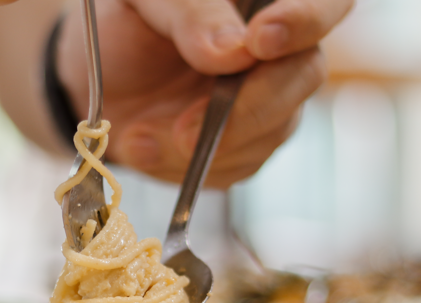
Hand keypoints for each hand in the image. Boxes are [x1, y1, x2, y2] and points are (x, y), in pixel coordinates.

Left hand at [57, 0, 353, 187]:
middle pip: (304, 75)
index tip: (259, 43)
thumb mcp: (143, 2)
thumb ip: (190, 13)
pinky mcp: (246, 145)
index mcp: (263, 4)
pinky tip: (145, 148)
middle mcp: (281, 50)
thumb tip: (232, 52)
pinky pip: (236, 167)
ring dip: (202, 146)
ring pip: (271, 132)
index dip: (305, 21)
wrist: (96, 81)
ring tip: (138, 136)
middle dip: (246, 110)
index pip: (325, 3)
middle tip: (186, 130)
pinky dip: (185, 168)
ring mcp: (269, 100)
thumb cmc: (124, 27)